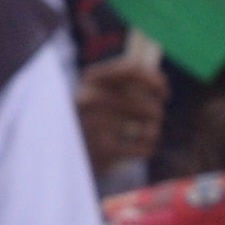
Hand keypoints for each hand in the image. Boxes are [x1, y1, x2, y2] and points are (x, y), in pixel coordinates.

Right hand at [75, 32, 170, 171]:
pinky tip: (136, 149)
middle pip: (148, 106)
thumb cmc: (90, 120)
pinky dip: (145, 148)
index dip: (156, 80)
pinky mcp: (102, 149)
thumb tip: (159, 80)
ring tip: (142, 135)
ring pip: (150, 128)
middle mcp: (91, 97)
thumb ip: (123, 83)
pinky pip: (145, 147)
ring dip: (152, 132)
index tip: (164, 93)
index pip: (133, 69)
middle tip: (150, 121)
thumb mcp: (98, 94)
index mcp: (90, 79)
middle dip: (156, 114)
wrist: (60, 155)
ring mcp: (95, 124)